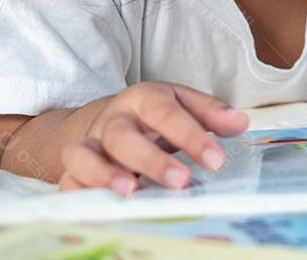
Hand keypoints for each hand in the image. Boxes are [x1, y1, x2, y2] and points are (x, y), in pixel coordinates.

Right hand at [59, 81, 248, 195]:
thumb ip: (212, 114)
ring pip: (84, 155)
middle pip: (124, 136)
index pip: (167, 113)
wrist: (112, 116)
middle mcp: (113, 120)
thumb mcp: (184, 103)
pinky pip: (66, 181)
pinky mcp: (72, 167)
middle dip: (151, 159)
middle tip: (181, 181)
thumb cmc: (156, 113)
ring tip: (131, 192)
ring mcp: (89, 143)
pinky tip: (100, 208)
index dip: (191, 136)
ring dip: (104, 174)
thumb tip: (240, 123)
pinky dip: (78, 194)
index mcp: (144, 98)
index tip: (215, 160)